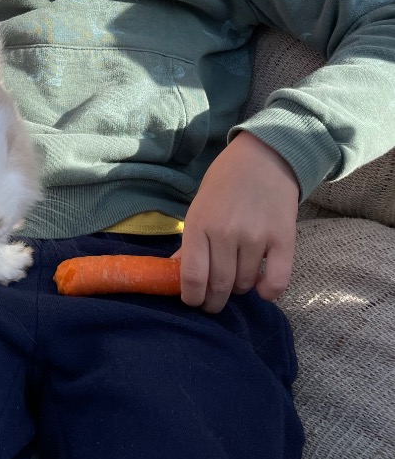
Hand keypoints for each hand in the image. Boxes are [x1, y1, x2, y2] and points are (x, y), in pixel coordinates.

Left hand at [176, 132, 299, 312]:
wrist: (265, 156)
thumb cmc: (225, 180)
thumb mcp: (199, 206)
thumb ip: (190, 240)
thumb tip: (175, 271)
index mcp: (200, 224)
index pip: (192, 276)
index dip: (191, 297)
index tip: (193, 301)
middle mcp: (226, 234)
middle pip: (218, 286)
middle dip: (213, 302)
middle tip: (213, 302)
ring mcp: (256, 237)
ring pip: (245, 284)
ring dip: (239, 289)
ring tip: (236, 279)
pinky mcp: (283, 240)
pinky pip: (277, 282)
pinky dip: (268, 292)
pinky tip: (262, 287)